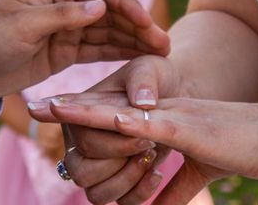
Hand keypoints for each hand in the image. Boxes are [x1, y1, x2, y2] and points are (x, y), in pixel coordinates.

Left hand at [0, 0, 168, 99]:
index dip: (126, 6)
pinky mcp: (63, 50)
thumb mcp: (21, 25)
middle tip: (164, 43)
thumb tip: (101, 6)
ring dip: (133, 40)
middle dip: (137, 25)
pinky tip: (138, 58)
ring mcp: (66, 29)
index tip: (147, 24)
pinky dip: (117, 52)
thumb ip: (61, 15)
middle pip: (110, 11)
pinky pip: (96, 49)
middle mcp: (65, 6)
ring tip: (159, 52)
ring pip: (107, 31)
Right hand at [26, 57, 180, 203]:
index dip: (113, 143)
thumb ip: (142, 80)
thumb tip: (141, 102)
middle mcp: (80, 143)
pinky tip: (158, 173)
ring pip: (96, 193)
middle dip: (118, 162)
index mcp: (78, 114)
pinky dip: (138, 194)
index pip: (83, 140)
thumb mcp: (151, 67)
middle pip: (82, 172)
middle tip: (148, 145)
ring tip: (151, 158)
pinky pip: (119, 202)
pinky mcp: (117, 181)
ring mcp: (97, 166)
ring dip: (126, 181)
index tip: (142, 133)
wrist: (178, 95)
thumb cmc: (157, 78)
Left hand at [42, 95, 257, 203]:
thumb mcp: (200, 170)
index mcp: (158, 120)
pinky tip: (105, 118)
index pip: (111, 114)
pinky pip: (150, 124)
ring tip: (51, 106)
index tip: (52, 112)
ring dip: (84, 110)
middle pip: (104, 107)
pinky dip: (126, 123)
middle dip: (69, 107)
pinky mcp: (186, 128)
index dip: (82, 112)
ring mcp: (169, 117)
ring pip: (117, 112)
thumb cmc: (238, 148)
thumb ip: (173, 188)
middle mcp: (157, 113)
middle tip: (35, 105)